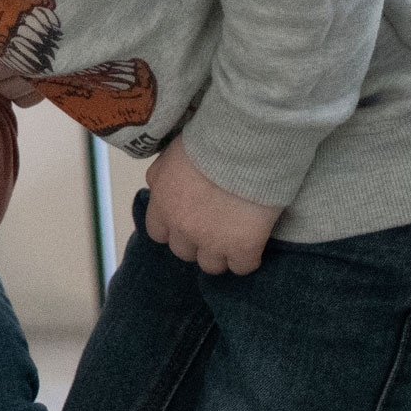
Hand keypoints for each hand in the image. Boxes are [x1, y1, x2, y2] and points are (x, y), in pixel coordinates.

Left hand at [143, 135, 283, 274]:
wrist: (242, 147)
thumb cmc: (206, 144)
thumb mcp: (170, 157)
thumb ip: (160, 178)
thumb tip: (159, 189)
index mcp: (163, 206)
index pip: (158, 233)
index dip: (173, 228)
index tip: (186, 221)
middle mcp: (182, 228)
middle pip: (183, 252)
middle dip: (195, 242)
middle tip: (212, 227)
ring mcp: (213, 242)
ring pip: (210, 265)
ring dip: (220, 254)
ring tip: (233, 238)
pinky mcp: (243, 247)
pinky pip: (242, 267)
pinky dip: (247, 259)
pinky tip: (253, 244)